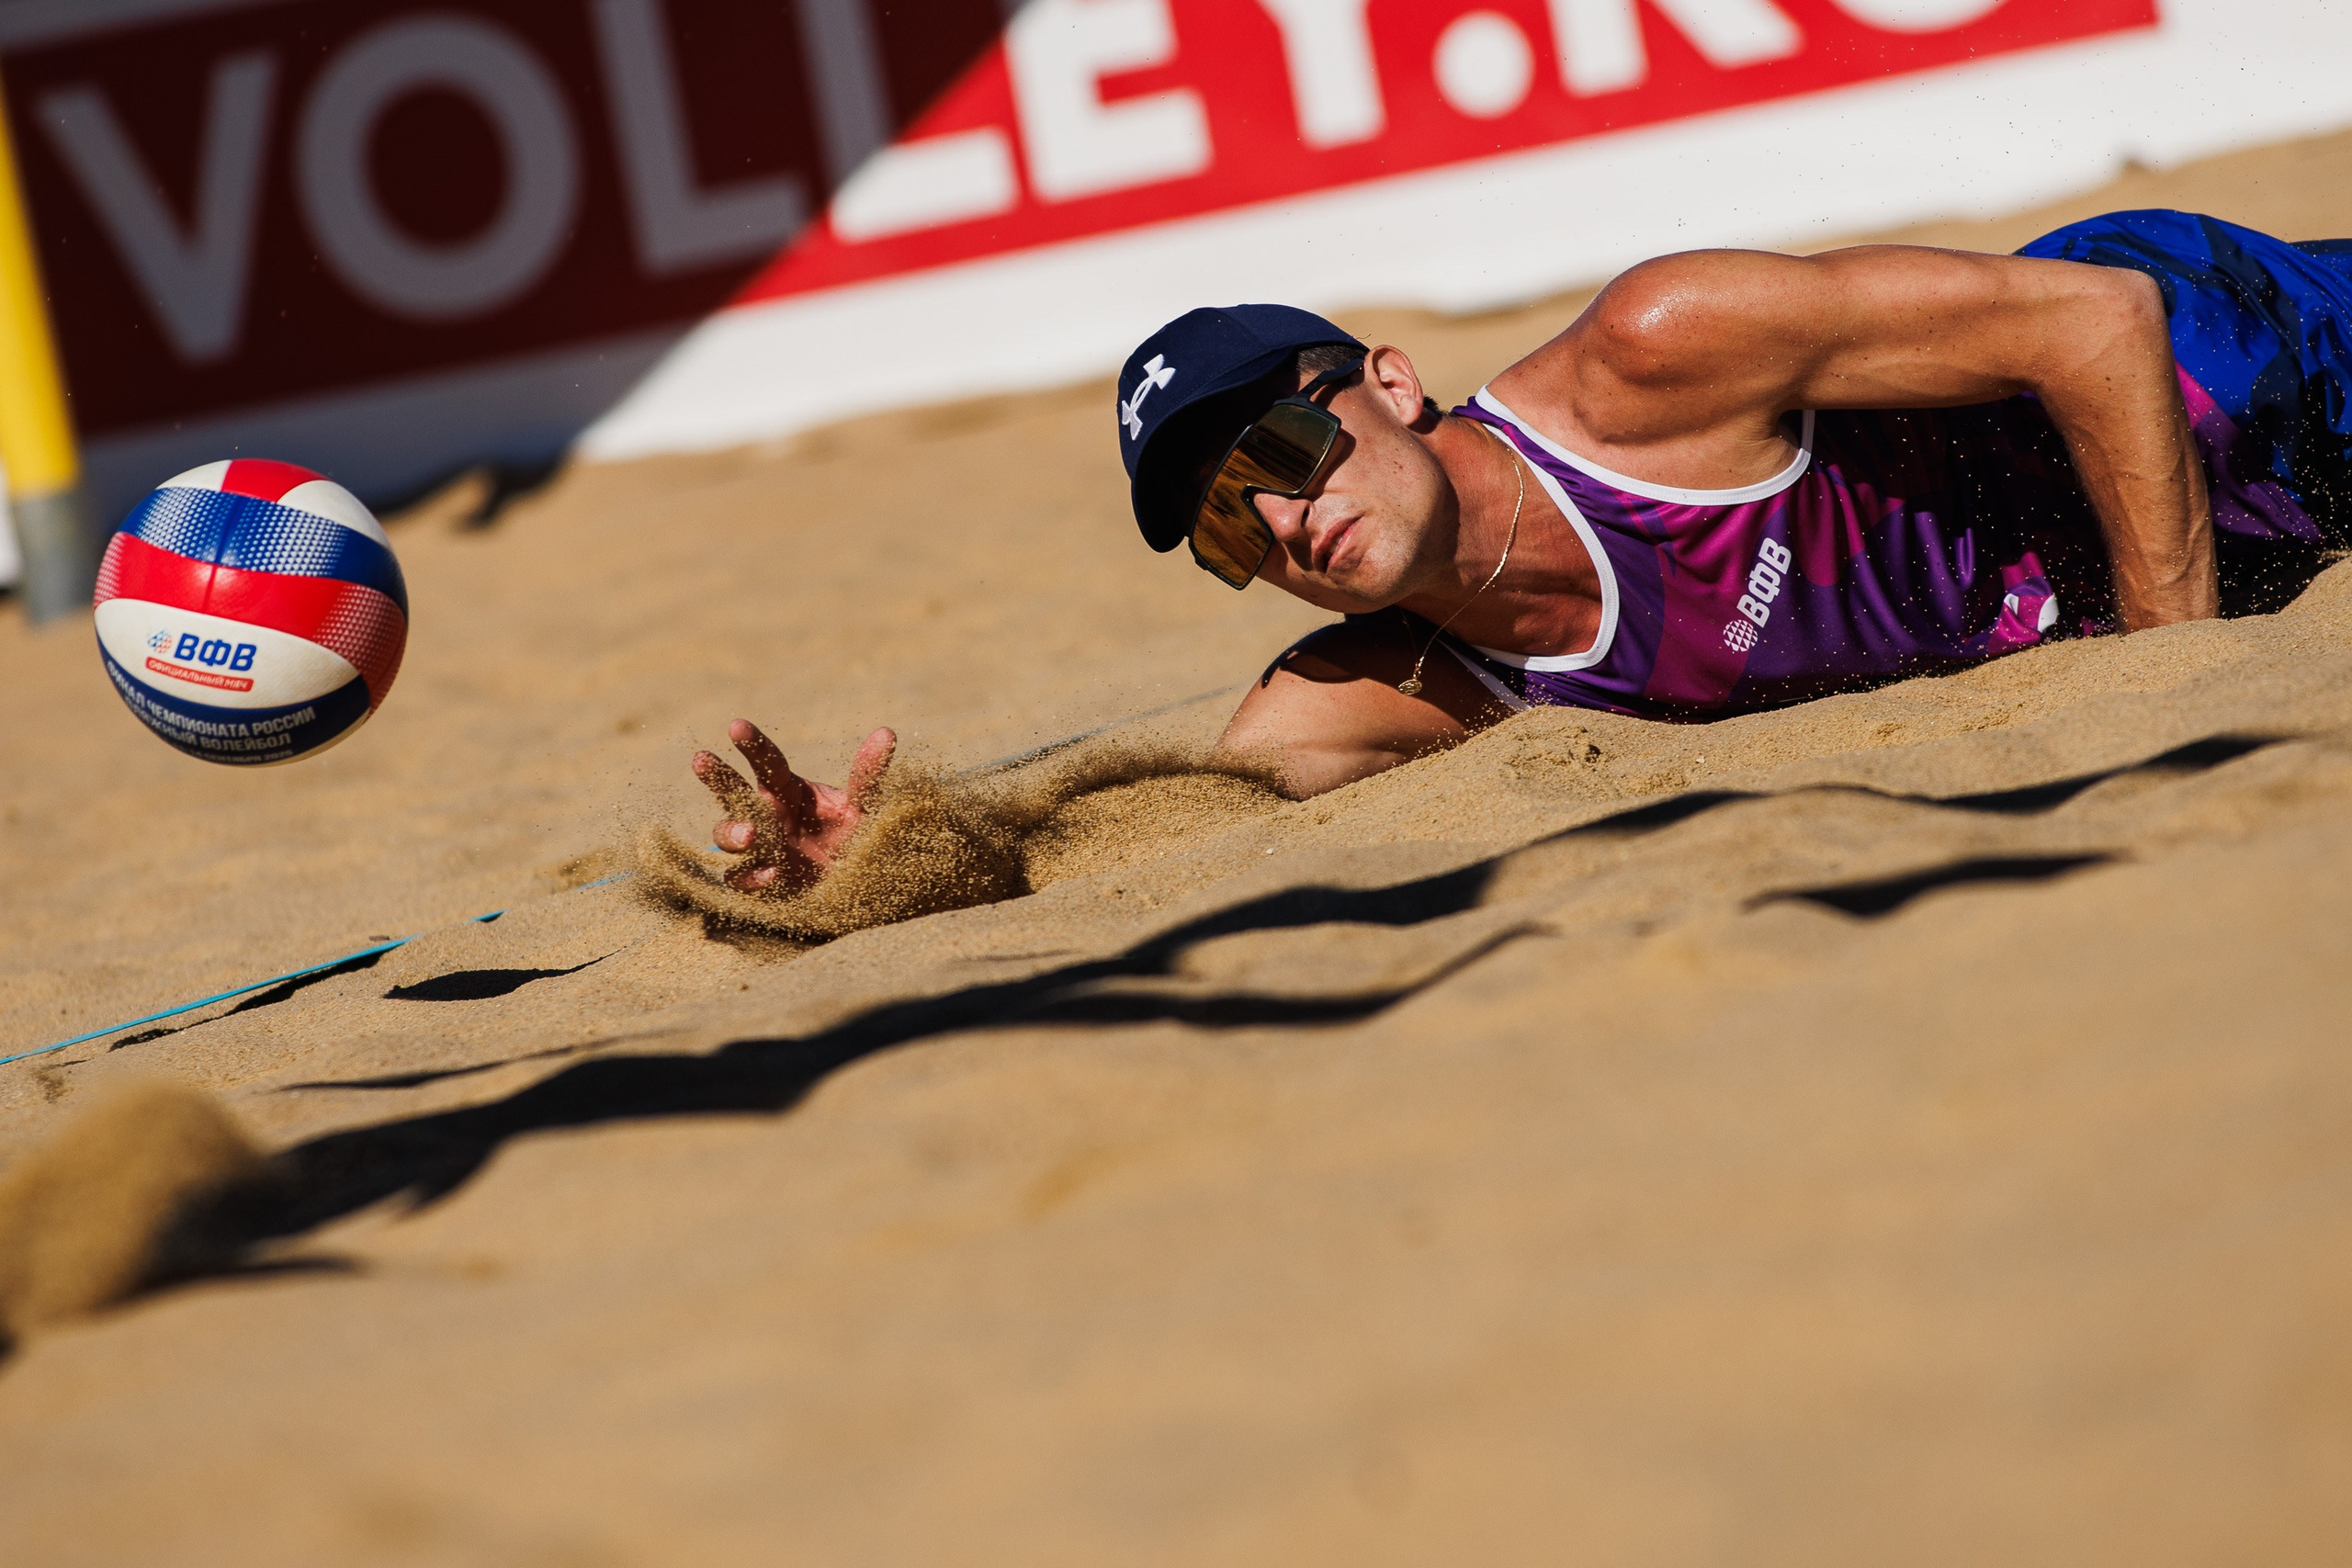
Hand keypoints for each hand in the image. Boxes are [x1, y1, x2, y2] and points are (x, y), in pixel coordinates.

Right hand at [690, 720, 895, 892]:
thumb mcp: (863, 808)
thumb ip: (867, 777)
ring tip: (750, 834)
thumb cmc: (855, 837)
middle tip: (702, 759)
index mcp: (787, 789)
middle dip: (716, 776)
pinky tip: (772, 875)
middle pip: (733, 791)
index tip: (736, 726)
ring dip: (733, 832)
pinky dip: (752, 876)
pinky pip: (743, 877)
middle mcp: (767, 814)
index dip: (752, 744)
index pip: (767, 762)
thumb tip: (886, 733)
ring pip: (728, 834)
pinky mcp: (760, 879)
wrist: (858, 886)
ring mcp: (760, 847)